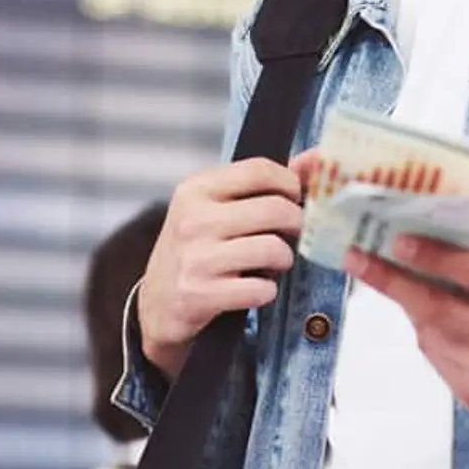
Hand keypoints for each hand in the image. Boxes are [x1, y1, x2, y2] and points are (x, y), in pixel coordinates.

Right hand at [136, 153, 315, 378]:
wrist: (157, 305)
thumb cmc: (194, 250)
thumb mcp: (211, 209)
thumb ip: (256, 187)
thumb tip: (312, 163)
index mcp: (196, 189)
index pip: (260, 170)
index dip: (290, 183)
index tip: (295, 197)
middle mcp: (194, 219)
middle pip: (275, 209)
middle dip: (296, 224)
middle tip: (291, 234)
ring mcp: (196, 258)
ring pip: (273, 249)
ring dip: (283, 260)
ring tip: (273, 263)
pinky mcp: (201, 294)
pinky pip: (261, 288)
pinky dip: (267, 290)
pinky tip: (255, 288)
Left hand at [346, 236, 468, 431]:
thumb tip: (431, 246)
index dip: (435, 258)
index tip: (399, 241)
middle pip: (441, 310)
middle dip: (394, 282)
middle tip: (358, 259)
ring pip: (430, 335)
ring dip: (411, 309)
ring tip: (400, 284)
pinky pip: (435, 358)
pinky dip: (428, 336)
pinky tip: (435, 324)